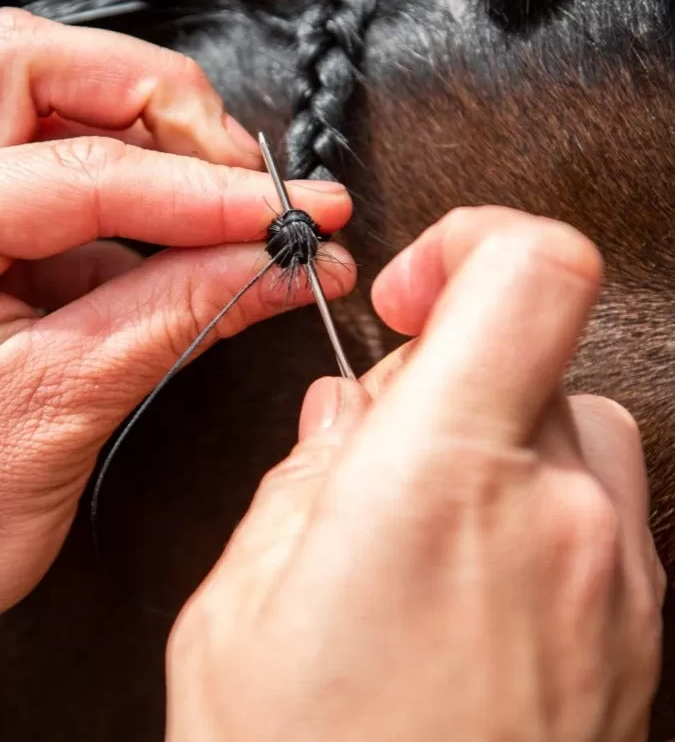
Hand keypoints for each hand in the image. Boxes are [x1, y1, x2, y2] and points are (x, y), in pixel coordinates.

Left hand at [0, 9, 354, 739]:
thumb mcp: (56, 415)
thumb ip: (172, 316)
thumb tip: (264, 262)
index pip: (76, 171)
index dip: (200, 191)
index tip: (279, 215)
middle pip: (34, 70)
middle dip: (155, 105)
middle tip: (237, 171)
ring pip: (36, 105)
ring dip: (139, 143)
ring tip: (218, 204)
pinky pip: (39, 181)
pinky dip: (120, 202)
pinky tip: (173, 246)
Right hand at [167, 206, 664, 741]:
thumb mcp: (241, 609)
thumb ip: (301, 478)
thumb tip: (344, 414)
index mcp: (439, 483)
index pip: (530, 272)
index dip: (473, 243)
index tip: (416, 286)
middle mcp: (558, 519)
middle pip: (530, 352)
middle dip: (445, 378)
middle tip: (379, 447)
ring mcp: (619, 582)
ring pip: (567, 429)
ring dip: (490, 442)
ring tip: (413, 529)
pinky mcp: (639, 634)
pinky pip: (593, 512)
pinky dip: (528, 511)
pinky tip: (456, 589)